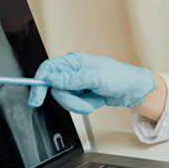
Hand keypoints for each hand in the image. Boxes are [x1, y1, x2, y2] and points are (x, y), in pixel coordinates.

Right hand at [27, 53, 155, 113]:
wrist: (132, 90)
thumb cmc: (119, 77)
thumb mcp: (95, 78)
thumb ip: (72, 79)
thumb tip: (51, 79)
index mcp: (74, 61)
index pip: (48, 69)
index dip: (39, 83)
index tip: (36, 99)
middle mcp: (73, 71)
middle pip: (56, 89)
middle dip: (70, 101)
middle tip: (84, 105)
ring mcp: (77, 83)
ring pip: (65, 99)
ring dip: (80, 104)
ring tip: (95, 101)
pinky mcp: (82, 93)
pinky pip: (75, 104)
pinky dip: (86, 105)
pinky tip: (97, 99)